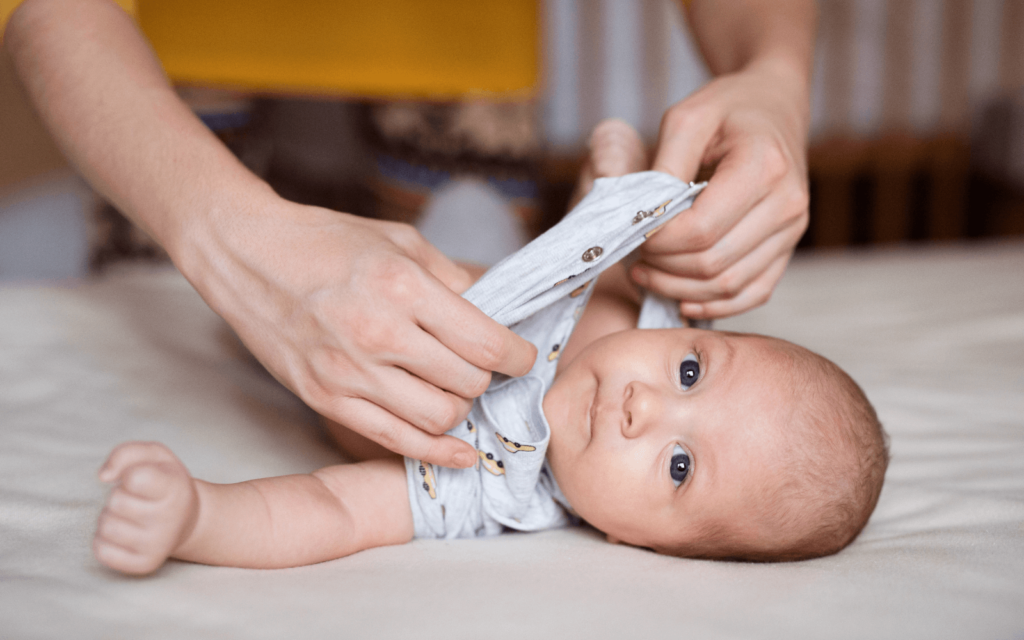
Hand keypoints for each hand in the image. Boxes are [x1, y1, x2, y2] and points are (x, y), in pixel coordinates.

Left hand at [94, 442, 197, 574]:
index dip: (129, 475)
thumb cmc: (165, 483)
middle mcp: (170, 518)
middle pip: (115, 502)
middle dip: (118, 497)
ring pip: (106, 527)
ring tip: (129, 516)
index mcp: (175, 487)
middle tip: (136, 499)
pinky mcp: (145, 564)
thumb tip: (103, 476)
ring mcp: (158, 544)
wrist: (189, 520)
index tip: (141, 479)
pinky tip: (123, 535)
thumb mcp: (155, 456)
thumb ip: (126, 453)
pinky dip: (104, 541)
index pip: (135, 478)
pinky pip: (103, 552)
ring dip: (110, 518)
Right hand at [188, 197, 535, 467]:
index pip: (485, 342)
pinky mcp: (325, 398)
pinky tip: (459, 452)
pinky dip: (435, 451)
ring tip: (455, 389)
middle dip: (487, 378)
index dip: (517, 356)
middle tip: (482, 367)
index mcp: (403, 286)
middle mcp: (378, 333)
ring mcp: (348, 372)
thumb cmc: (326, 241)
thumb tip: (494, 315)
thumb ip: (451, 280)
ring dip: (460, 408)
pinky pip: (394, 440)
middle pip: (467, 382)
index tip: (521, 356)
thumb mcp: (399, 241)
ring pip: (439, 417)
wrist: (246, 254)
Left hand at [634, 60, 810, 318]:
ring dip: (680, 290)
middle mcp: (787, 204)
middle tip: (633, 257)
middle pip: (714, 263)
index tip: (633, 234)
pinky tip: (681, 299)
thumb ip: (664, 166)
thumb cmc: (727, 108)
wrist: (773, 105)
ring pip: (730, 285)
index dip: (660, 242)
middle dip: (664, 268)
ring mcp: (793, 231)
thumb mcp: (687, 117)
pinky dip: (715, 305)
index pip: (702, 229)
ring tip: (646, 274)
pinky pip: (752, 293)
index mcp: (764, 167)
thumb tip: (644, 218)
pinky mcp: (788, 248)